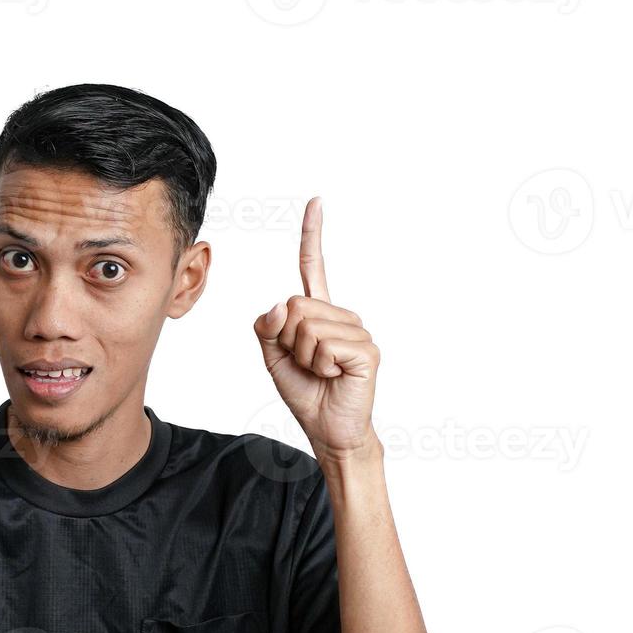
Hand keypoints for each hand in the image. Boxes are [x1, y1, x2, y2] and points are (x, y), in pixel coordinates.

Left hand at [253, 196, 378, 459]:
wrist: (328, 429)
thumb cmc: (305, 392)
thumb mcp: (273, 357)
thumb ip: (267, 328)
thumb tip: (282, 304)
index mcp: (318, 313)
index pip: (313, 267)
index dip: (313, 235)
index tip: (315, 202)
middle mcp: (341, 316)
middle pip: (294, 307)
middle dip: (288, 341)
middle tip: (306, 364)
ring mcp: (356, 331)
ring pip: (307, 329)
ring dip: (304, 358)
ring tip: (322, 373)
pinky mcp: (366, 350)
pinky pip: (324, 347)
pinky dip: (320, 367)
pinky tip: (335, 376)